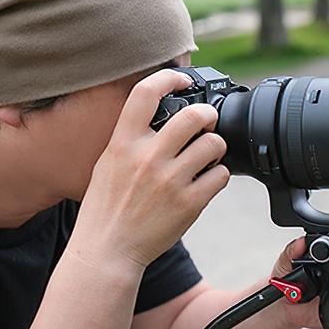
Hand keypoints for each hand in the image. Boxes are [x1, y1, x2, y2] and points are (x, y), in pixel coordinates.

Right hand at [73, 70, 229, 271]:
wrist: (107, 250)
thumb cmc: (107, 207)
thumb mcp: (108, 163)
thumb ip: (132, 139)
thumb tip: (160, 114)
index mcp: (123, 144)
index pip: (145, 93)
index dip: (169, 77)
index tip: (182, 80)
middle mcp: (147, 158)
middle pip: (194, 116)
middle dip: (208, 115)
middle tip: (208, 122)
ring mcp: (170, 181)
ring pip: (214, 144)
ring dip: (217, 146)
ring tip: (209, 154)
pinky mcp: (189, 203)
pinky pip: (220, 175)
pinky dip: (219, 175)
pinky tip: (207, 179)